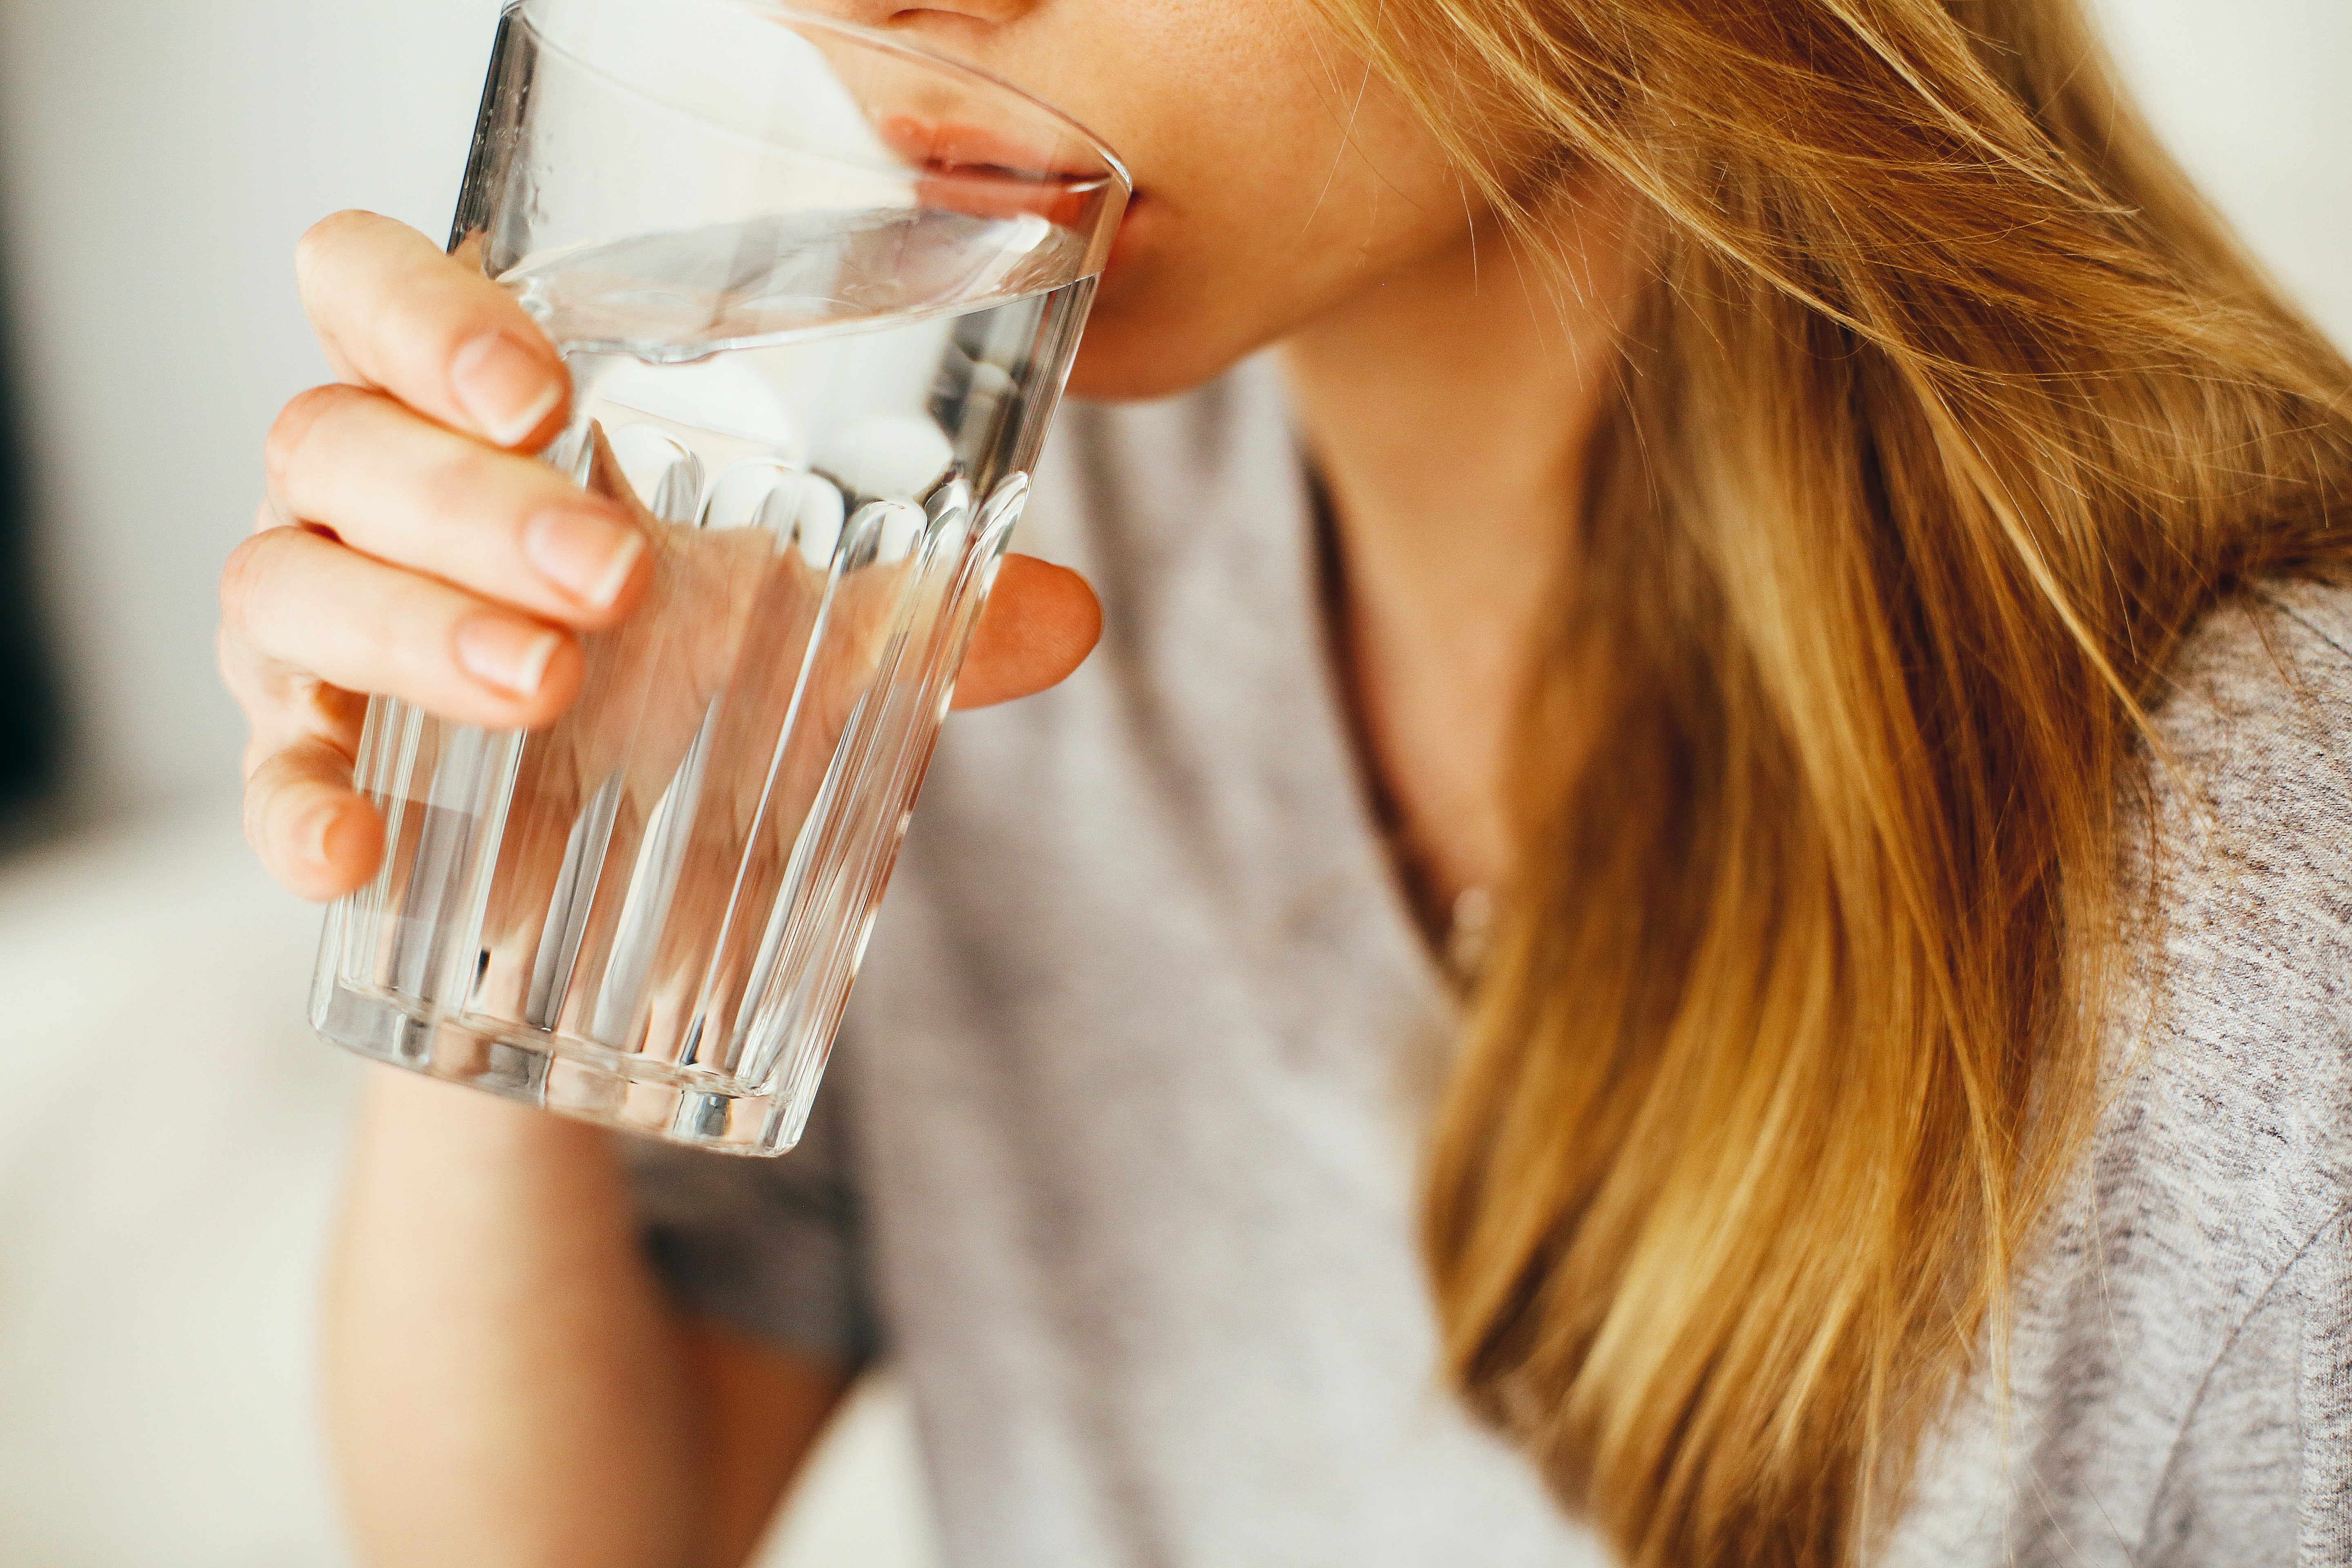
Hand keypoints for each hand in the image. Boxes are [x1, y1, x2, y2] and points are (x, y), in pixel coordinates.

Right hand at [222, 210, 1101, 903]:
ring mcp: (315, 629)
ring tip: (547, 685)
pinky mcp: (308, 761)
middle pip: (335, 435)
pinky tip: (353, 853)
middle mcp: (368, 499)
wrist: (619, 875)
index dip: (424, 312)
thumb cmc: (688, 689)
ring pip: (285, 579)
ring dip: (412, 628)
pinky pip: (265, 771)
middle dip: (468, 498)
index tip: (542, 389)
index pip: (371, 288)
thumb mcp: (807, 638)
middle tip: (611, 574)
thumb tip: (1071, 615)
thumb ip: (925, 618)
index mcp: (472, 418)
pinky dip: (296, 804)